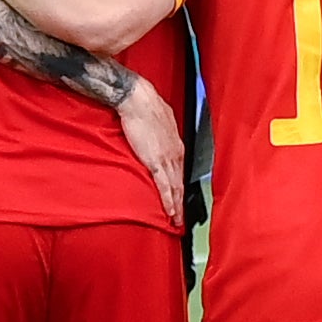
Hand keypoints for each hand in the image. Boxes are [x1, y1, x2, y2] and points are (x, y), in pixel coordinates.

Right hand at [115, 81, 184, 216]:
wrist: (138, 100)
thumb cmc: (147, 106)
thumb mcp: (162, 119)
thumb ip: (163, 132)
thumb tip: (160, 134)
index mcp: (177, 144)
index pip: (181, 170)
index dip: (181, 186)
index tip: (181, 198)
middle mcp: (177, 154)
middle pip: (181, 182)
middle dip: (182, 202)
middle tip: (182, 218)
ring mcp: (168, 159)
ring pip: (176, 187)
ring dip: (177, 206)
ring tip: (176, 220)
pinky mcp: (156, 162)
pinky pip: (164, 186)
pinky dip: (168, 201)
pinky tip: (170, 211)